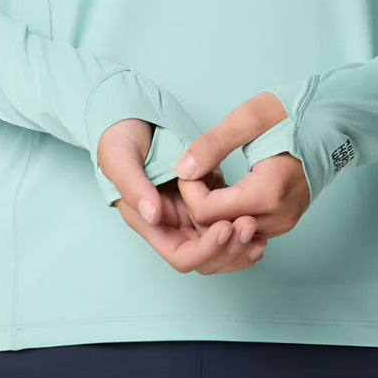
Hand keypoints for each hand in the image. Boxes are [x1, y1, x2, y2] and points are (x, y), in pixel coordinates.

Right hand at [97, 118, 267, 273]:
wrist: (129, 119)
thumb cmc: (120, 138)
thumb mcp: (119, 157)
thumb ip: (133, 187)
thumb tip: (153, 215)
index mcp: (150, 223)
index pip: (182, 256)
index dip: (206, 250)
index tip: (226, 228)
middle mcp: (172, 224)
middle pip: (206, 259)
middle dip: (229, 249)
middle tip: (250, 227)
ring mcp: (190, 212)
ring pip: (220, 245)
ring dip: (239, 243)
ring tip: (257, 228)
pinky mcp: (206, 195)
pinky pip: (227, 221)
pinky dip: (242, 227)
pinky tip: (259, 222)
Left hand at [173, 92, 310, 238]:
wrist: (335, 121)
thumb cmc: (296, 113)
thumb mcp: (250, 117)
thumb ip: (213, 144)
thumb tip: (183, 169)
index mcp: (268, 192)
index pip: (207, 213)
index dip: (189, 191)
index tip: (190, 167)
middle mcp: (277, 216)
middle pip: (216, 229)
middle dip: (197, 201)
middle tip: (198, 171)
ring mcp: (283, 223)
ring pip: (229, 233)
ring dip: (211, 210)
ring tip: (213, 177)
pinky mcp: (284, 221)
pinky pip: (244, 229)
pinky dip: (227, 214)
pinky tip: (226, 188)